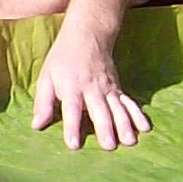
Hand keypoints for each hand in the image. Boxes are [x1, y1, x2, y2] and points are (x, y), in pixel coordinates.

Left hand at [29, 21, 150, 151]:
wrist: (88, 35)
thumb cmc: (62, 59)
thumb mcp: (46, 77)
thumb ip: (42, 103)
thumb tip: (37, 126)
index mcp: (71, 87)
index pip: (72, 109)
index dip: (72, 127)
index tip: (74, 145)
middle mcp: (91, 88)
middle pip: (99, 110)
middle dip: (105, 129)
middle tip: (109, 146)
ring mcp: (108, 88)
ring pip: (118, 108)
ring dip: (125, 125)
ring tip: (130, 141)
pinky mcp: (118, 88)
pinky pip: (129, 102)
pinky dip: (138, 114)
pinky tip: (145, 127)